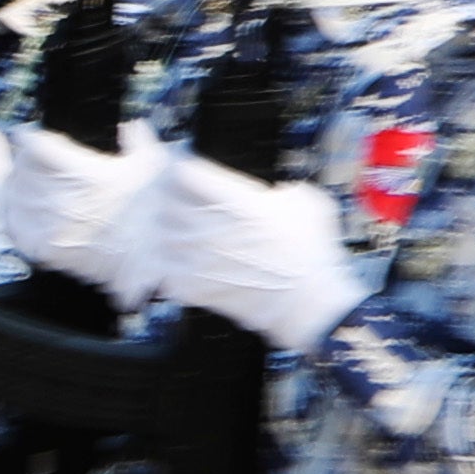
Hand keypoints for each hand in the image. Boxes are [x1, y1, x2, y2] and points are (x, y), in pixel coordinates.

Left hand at [3, 122, 162, 298]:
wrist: (150, 260)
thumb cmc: (153, 213)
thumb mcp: (153, 167)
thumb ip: (138, 140)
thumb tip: (131, 126)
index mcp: (84, 174)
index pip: (38, 147)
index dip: (29, 137)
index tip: (27, 134)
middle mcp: (62, 200)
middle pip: (22, 170)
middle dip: (25, 159)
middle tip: (30, 156)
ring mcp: (52, 227)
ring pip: (15, 197)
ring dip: (18, 186)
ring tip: (27, 182)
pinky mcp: (48, 251)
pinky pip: (17, 226)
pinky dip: (17, 215)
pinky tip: (26, 210)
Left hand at [146, 153, 369, 353]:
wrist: (307, 303)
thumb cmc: (311, 254)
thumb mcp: (308, 204)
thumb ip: (285, 190)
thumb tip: (277, 193)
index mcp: (236, 201)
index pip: (186, 173)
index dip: (183, 170)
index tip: (187, 173)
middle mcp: (211, 226)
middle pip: (167, 202)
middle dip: (174, 200)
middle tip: (184, 205)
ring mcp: (199, 258)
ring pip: (163, 236)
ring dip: (172, 234)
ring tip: (188, 238)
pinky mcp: (194, 286)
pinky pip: (166, 270)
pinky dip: (173, 268)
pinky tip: (188, 267)